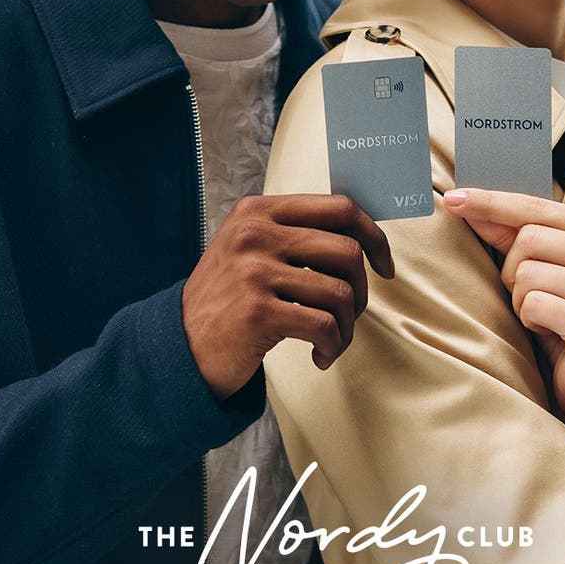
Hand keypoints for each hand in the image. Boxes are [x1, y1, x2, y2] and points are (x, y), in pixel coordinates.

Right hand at [181, 193, 396, 396]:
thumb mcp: (249, 249)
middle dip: (362, 290)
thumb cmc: (227, 300)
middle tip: (351, 314)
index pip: (339, 208)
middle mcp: (255, 234)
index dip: (374, 236)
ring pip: (341, 293)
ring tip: (331, 341)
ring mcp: (254, 272)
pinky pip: (324, 326)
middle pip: (347, 251)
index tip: (384, 265)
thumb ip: (293, 233)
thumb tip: (361, 236)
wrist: (180, 345)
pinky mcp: (257, 312)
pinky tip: (319, 355)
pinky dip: (332, 346)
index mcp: (258, 211)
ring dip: (347, 327)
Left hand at [440, 187, 564, 423]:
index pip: (539, 208)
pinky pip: (534, 305)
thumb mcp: (544, 271)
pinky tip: (553, 335)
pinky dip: (530, 322)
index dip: (493, 203)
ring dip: (522, 301)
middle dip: (513, 271)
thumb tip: (465, 202)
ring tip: (547, 319)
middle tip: (536, 299)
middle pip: (529, 239)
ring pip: (527, 273)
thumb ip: (512, 237)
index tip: (453, 198)